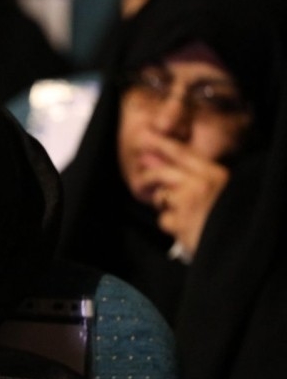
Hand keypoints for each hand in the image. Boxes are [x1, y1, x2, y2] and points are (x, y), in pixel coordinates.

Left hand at [138, 132, 229, 256]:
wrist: (238, 244)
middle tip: (140, 182)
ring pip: (161, 196)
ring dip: (165, 207)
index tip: (145, 135)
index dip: (162, 143)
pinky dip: (170, 225)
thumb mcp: (215, 191)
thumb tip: (155, 161)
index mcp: (215, 174)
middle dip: (148, 176)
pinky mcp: (181, 220)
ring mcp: (191, 201)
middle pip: (163, 173)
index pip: (183, 154)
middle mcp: (203, 183)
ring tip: (182, 215)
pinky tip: (184, 230)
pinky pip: (163, 219)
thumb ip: (190, 176)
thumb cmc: (224, 217)